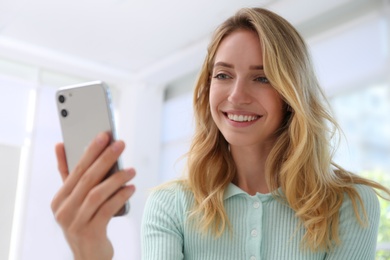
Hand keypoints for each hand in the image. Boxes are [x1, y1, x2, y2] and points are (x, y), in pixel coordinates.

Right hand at [51, 132, 135, 259]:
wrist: (89, 256)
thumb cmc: (86, 221)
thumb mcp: (76, 199)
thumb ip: (70, 175)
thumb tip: (60, 144)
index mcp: (59, 198)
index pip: (76, 169)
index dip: (91, 150)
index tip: (104, 134)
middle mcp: (63, 210)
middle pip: (87, 178)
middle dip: (105, 158)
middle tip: (120, 144)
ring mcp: (74, 222)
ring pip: (97, 193)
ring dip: (116, 178)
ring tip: (132, 170)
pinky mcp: (89, 232)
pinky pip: (107, 209)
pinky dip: (120, 196)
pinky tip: (131, 188)